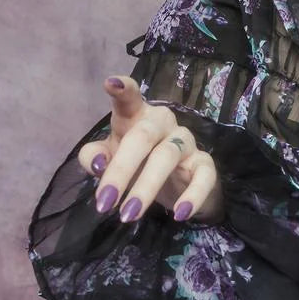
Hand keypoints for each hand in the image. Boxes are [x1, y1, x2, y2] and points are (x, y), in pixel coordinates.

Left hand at [77, 75, 223, 224]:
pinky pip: (203, 176)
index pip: (129, 98)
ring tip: (128, 215)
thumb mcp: (109, 159)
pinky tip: (179, 214)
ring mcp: (185, 141)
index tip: (111, 84)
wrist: (176, 185)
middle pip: (142, 137)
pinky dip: (192, 196)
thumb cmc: (136, 162)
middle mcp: (162, 123)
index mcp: (136, 116)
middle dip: (121, 170)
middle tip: (104, 203)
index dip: (122, 89)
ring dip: (146, 188)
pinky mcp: (204, 164)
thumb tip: (98, 166)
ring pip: (167, 157)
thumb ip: (94, 158)